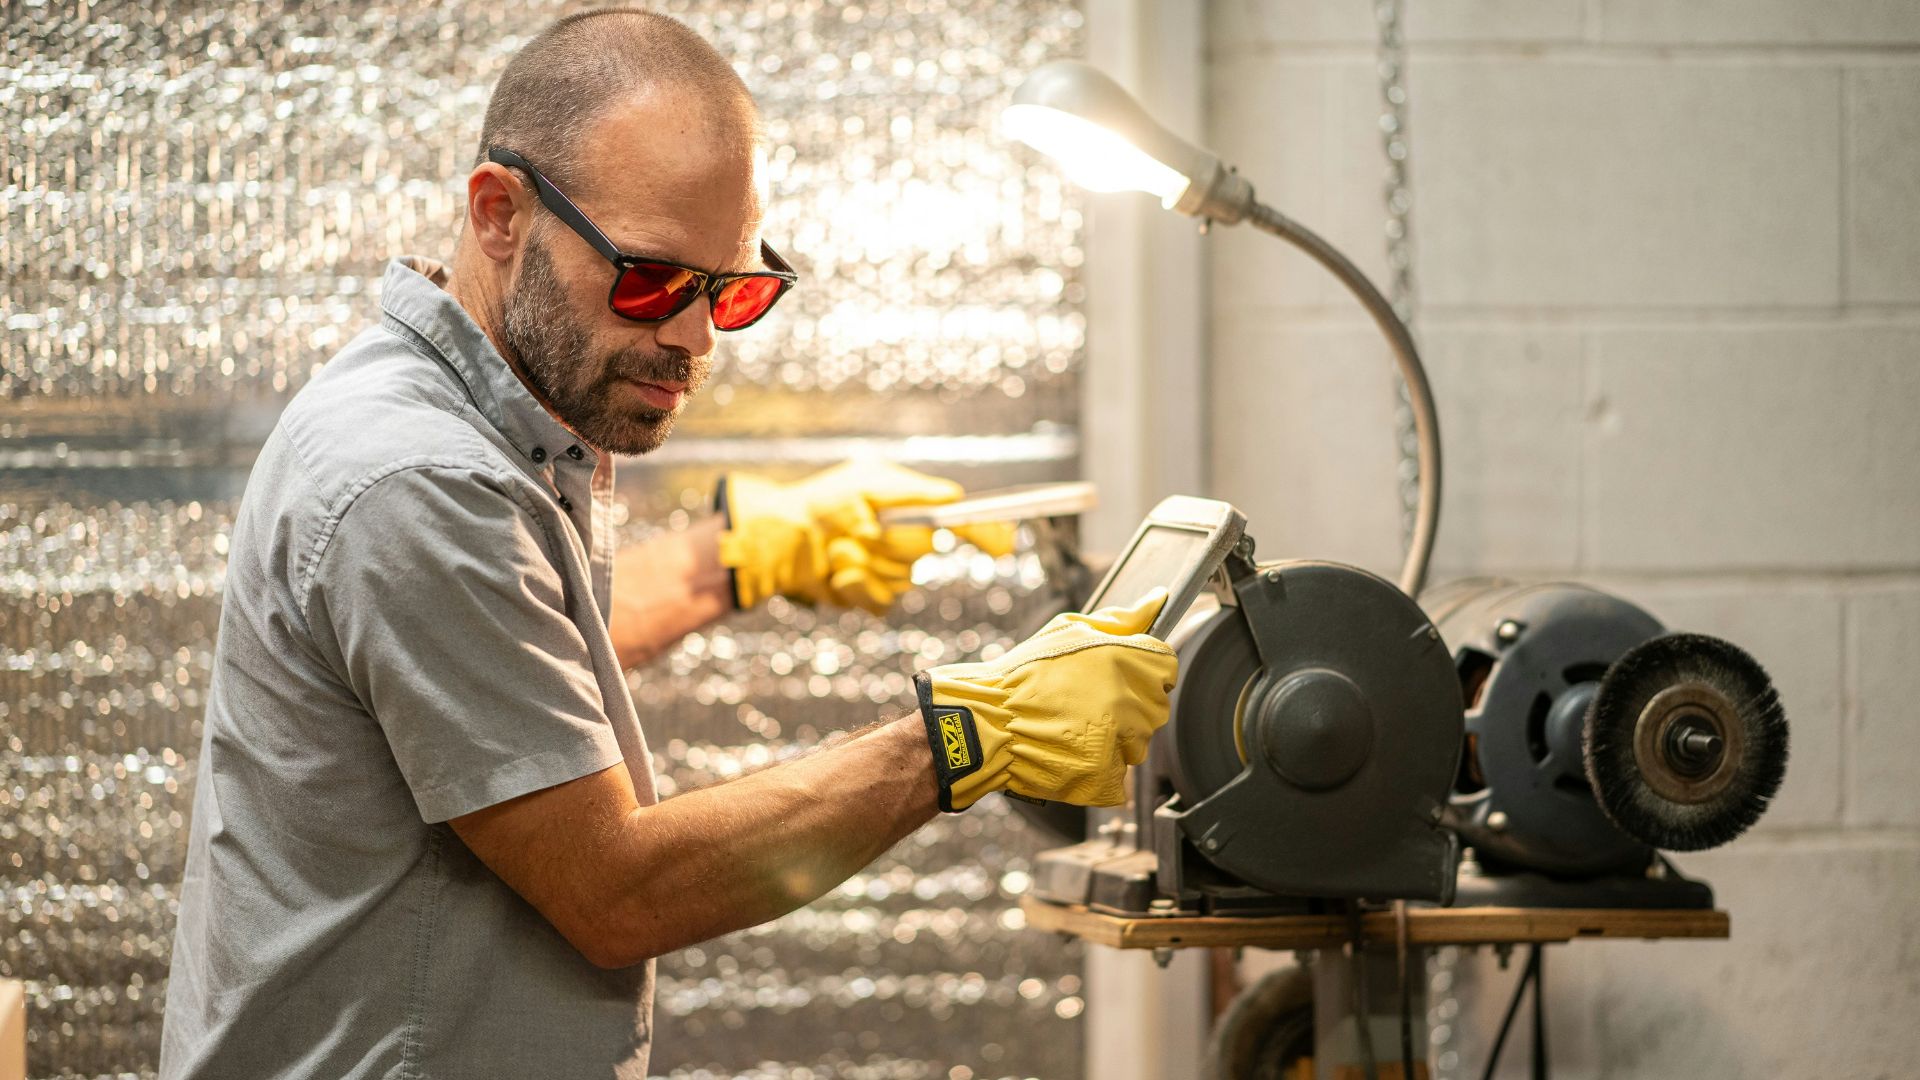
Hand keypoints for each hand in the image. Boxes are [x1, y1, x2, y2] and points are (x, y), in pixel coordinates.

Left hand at [716, 460, 1014, 613]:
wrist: (782, 539)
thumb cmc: (822, 502)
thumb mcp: (867, 483)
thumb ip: (913, 492)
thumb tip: (953, 497)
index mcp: (913, 509)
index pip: (961, 521)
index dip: (986, 533)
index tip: (1004, 547)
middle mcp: (909, 540)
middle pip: (924, 548)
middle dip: (890, 540)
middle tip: (858, 529)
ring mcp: (893, 572)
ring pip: (901, 578)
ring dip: (863, 562)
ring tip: (836, 547)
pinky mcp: (874, 597)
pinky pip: (882, 601)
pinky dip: (856, 587)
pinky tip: (837, 574)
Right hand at [916, 588, 1177, 809]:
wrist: (987, 723)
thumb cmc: (1023, 674)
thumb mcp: (1068, 631)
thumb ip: (1121, 619)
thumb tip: (1157, 600)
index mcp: (1128, 660)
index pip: (1167, 667)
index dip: (1143, 670)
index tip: (1118, 676)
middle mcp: (1132, 701)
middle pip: (1156, 706)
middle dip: (1130, 704)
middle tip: (1087, 703)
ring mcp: (1123, 742)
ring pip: (1139, 742)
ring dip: (1116, 737)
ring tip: (1074, 726)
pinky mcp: (1109, 776)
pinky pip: (1120, 773)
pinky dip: (1100, 766)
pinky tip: (1071, 752)